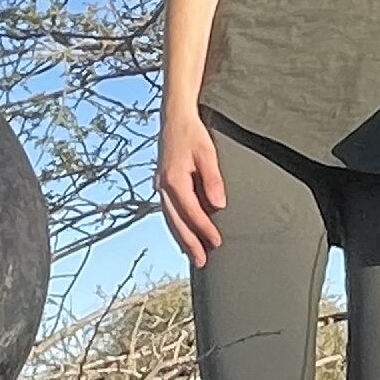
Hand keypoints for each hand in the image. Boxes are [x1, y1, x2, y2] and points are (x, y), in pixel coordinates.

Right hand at [157, 115, 228, 263]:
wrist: (174, 118)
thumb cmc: (192, 134)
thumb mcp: (207, 153)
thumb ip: (213, 180)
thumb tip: (219, 206)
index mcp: (174, 179)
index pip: (191, 211)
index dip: (204, 228)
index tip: (216, 242)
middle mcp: (163, 186)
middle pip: (176, 222)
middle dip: (189, 243)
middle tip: (201, 261)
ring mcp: (160, 186)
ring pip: (170, 219)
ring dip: (181, 238)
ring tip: (193, 255)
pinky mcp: (162, 185)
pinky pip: (168, 211)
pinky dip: (176, 226)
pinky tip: (182, 235)